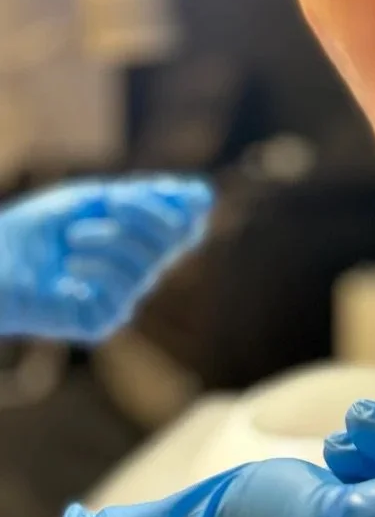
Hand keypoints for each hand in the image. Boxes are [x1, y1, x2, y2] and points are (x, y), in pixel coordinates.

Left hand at [0, 176, 211, 342]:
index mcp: (134, 238)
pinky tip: (68, 266)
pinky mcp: (104, 319)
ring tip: (72, 238)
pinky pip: (124, 290)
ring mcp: (121, 295)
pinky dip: (97, 268)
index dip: (190, 210)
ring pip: (148, 263)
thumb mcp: (89, 200)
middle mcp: (135, 268)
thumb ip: (140, 198)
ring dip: (110, 240)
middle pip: (174, 239)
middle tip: (111, 202)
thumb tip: (199, 197)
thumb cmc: (32, 230)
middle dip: (147, 215)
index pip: (184, 228)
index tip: (187, 197)